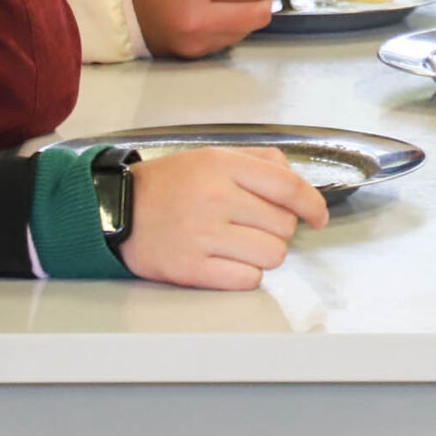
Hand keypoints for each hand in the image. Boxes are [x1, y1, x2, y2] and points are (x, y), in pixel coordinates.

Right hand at [118, 145, 328, 290]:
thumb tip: (299, 184)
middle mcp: (215, 198)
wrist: (116, 210)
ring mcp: (203, 235)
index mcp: (223, 166)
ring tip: (240, 244)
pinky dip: (246, 274)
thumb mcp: (211, 157)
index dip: (314, 205)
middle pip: (284, 225)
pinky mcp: (192, 268)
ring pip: (272, 255)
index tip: (319, 217)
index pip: (289, 187)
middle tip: (254, 226)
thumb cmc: (169, 185)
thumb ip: (259, 162)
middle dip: (278, 228)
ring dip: (264, 253)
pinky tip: (228, 262)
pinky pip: (248, 279)